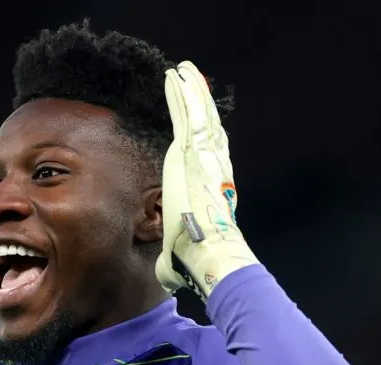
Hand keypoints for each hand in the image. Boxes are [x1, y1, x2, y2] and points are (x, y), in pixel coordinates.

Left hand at [155, 61, 258, 300]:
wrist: (210, 253)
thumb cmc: (197, 260)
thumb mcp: (180, 255)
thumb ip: (173, 260)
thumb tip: (169, 277)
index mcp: (208, 187)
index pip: (207, 156)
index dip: (205, 136)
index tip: (199, 124)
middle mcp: (211, 168)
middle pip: (207, 128)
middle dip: (200, 104)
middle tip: (193, 83)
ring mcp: (204, 157)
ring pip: (199, 115)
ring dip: (192, 91)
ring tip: (184, 70)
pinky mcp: (192, 152)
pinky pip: (188, 114)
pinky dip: (185, 93)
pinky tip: (179, 74)